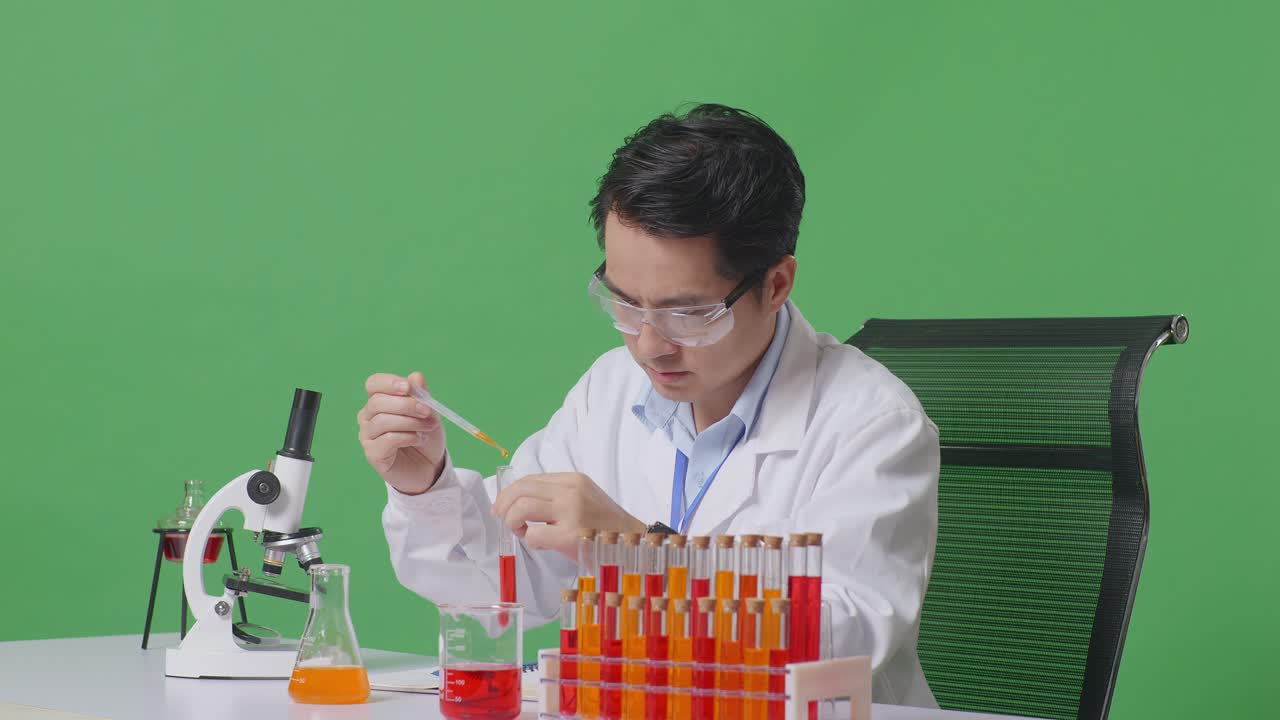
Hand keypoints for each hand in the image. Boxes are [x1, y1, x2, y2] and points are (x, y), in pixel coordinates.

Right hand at [358, 372, 446, 494]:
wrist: (430, 468)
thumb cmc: (426, 437)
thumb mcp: (429, 413)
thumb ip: (421, 395)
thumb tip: (416, 376)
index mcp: (380, 402)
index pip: (374, 384)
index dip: (389, 383)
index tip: (408, 387)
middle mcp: (368, 417)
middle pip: (377, 402)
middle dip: (407, 405)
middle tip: (428, 412)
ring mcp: (368, 436)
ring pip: (382, 421)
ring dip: (411, 422)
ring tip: (427, 428)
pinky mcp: (373, 454)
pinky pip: (387, 439)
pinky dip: (407, 437)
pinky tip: (418, 440)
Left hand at [492, 472, 645, 559]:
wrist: (634, 545)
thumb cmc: (606, 527)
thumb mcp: (584, 500)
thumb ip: (557, 496)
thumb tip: (518, 503)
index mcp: (574, 480)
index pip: (529, 479)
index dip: (509, 493)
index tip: (502, 507)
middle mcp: (572, 491)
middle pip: (521, 490)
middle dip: (504, 506)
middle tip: (504, 521)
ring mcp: (571, 512)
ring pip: (522, 508)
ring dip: (514, 522)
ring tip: (524, 533)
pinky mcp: (570, 536)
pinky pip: (533, 534)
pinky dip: (530, 541)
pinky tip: (542, 545)